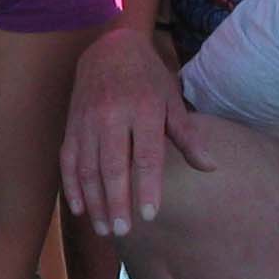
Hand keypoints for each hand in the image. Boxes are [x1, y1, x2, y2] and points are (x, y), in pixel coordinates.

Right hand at [60, 29, 205, 233]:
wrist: (109, 47)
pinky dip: (71, 186)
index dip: (147, 187)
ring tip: (104, 228)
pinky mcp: (71, 125)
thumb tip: (210, 166)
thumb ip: (187, 136)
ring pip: (87, 168)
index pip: (146, 156)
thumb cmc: (148, 77)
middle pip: (113, 167)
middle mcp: (112, 115)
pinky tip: (79, 208)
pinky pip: (67, 160)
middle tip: (123, 231)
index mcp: (143, 109)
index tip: (150, 214)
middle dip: (116, 202)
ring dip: (94, 201)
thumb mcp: (171, 100)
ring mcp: (87, 121)